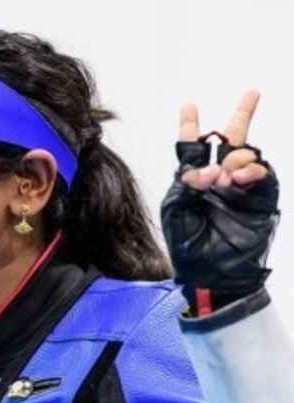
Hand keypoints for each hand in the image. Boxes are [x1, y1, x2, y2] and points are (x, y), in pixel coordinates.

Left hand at [161, 91, 278, 314]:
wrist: (211, 273)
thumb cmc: (188, 243)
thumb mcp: (176, 209)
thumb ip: (188, 183)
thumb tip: (209, 167)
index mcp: (193, 181)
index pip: (193, 147)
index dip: (191, 126)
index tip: (189, 105)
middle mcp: (219, 180)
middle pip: (231, 141)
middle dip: (242, 115)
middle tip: (252, 93)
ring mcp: (241, 189)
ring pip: (247, 156)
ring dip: (235, 159)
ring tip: (223, 177)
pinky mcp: (260, 200)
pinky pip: (262, 177)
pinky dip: (251, 171)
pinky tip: (239, 177)